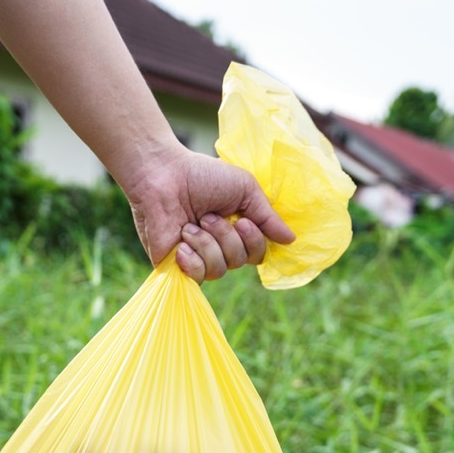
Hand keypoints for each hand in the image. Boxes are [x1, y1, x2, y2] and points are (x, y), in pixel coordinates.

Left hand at [123, 148, 295, 282]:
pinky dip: (193, 260)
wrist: (162, 175)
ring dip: (207, 244)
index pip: (257, 254)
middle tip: (207, 216)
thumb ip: (267, 216)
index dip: (254, 242)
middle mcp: (218, 247)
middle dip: (226, 238)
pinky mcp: (176, 266)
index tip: (243, 221)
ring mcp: (197, 257)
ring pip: (219, 270)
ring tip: (189, 226)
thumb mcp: (245, 189)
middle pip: (240, 262)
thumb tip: (291, 240)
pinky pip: (197, 278)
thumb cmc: (202, 175)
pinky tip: (181, 245)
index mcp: (236, 230)